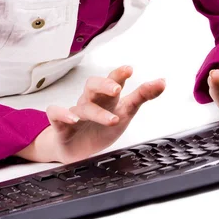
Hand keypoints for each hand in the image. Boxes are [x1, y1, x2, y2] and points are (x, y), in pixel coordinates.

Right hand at [45, 65, 164, 163]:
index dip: (119, 74)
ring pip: (83, 106)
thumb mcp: (126, 112)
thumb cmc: (102, 126)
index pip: (113, 80)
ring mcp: (76, 112)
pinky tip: (72, 118)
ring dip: (97, 112)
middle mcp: (91, 101)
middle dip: (104, 85)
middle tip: (117, 89)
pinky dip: (62, 114)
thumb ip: (142, 96)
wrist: (77, 150)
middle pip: (93, 85)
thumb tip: (162, 81)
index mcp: (107, 97)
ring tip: (112, 119)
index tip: (130, 69)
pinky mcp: (62, 126)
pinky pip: (56, 114)